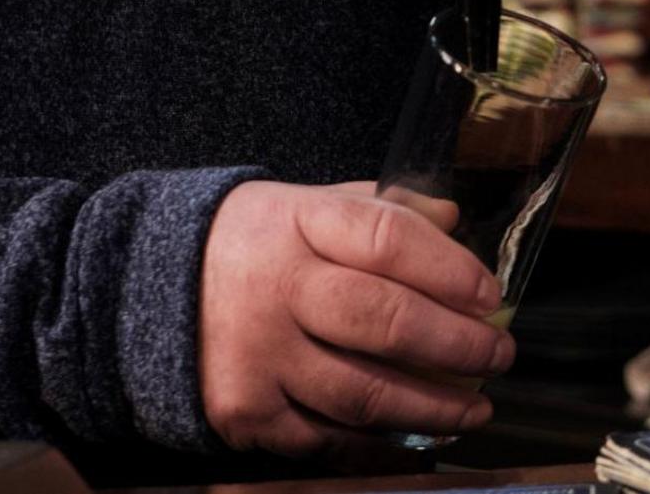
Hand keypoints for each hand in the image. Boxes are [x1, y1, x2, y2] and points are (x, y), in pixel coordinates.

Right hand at [197, 180, 514, 456]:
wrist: (150, 289)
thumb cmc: (253, 246)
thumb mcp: (302, 205)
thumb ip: (378, 210)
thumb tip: (452, 220)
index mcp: (295, 221)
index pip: (386, 238)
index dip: (449, 269)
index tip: (490, 295)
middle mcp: (275, 287)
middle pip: (383, 320)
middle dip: (457, 345)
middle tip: (499, 356)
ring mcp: (258, 355)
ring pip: (364, 394)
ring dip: (434, 407)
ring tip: (475, 406)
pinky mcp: (246, 410)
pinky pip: (329, 440)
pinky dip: (382, 445)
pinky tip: (417, 436)